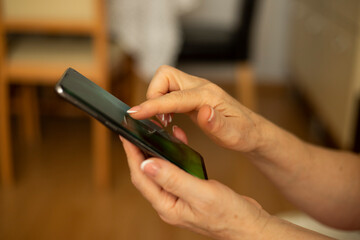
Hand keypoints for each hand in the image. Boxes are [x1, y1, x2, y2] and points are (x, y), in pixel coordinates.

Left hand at [120, 126, 269, 239]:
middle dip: (138, 153)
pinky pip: (174, 172)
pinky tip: (176, 145)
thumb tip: (147, 164)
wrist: (248, 224)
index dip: (132, 156)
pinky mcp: (188, 192)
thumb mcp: (201, 194)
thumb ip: (174, 179)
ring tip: (150, 136)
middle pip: (146, 175)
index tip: (126, 137)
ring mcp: (178, 198)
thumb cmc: (229, 214)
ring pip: (159, 173)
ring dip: (154, 154)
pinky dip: (172, 157)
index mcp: (168, 206)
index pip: (142, 178)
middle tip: (134, 133)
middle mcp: (169, 203)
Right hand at [127, 65, 267, 152]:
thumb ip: (217, 124)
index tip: (134, 113)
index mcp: (208, 96)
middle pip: (165, 75)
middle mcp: (200, 88)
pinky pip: (171, 92)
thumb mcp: (234, 135)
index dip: (152, 105)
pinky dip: (163, 103)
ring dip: (157, 98)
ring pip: (166, 81)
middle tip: (156, 119)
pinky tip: (169, 120)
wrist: (252, 131)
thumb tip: (203, 111)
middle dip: (153, 94)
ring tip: (163, 122)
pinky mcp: (192, 97)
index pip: (174, 97)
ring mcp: (195, 90)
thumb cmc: (244, 134)